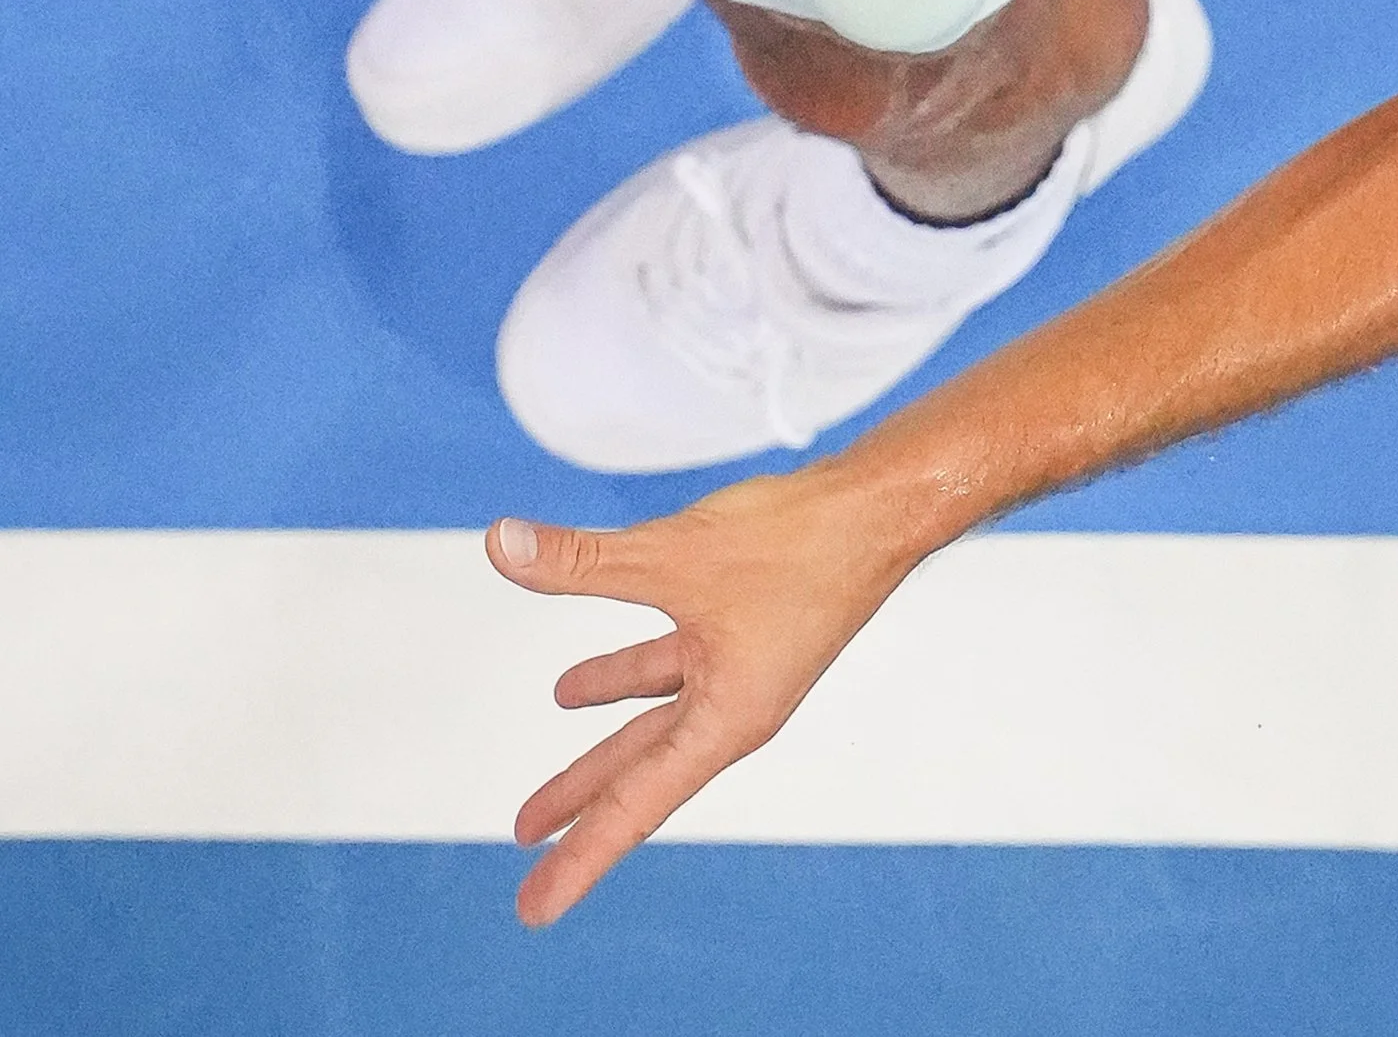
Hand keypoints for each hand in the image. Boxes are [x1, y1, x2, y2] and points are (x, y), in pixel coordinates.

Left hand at [486, 470, 914, 924]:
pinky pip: (669, 670)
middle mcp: (731, 712)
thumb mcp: (674, 554)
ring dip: (596, 753)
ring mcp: (738, 675)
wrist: (878, 507)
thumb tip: (503, 549)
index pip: (633, 807)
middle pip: (636, 778)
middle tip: (529, 864)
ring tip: (546, 799)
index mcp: (724, 721)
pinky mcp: (741, 635)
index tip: (535, 907)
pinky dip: (624, 677)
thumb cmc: (800, 542)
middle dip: (579, 818)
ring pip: (648, 728)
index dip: (579, 856)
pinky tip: (582, 681)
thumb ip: (583, 560)